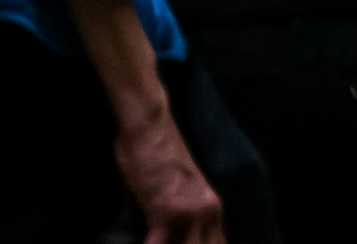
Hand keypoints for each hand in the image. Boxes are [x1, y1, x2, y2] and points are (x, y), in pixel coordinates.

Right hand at [116, 111, 224, 243]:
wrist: (149, 125)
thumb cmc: (158, 147)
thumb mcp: (181, 185)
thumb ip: (180, 210)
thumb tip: (167, 231)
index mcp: (213, 208)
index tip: (187, 242)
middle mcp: (207, 214)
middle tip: (170, 240)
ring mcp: (188, 214)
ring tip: (157, 240)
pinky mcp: (164, 212)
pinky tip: (143, 243)